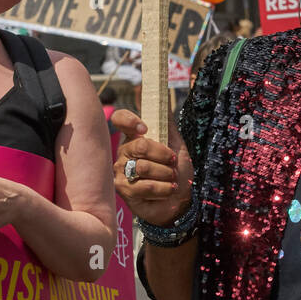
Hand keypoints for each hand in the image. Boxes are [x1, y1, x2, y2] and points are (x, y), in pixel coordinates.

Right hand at [113, 108, 193, 225]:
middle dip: (163, 155)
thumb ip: (168, 124)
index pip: (120, 119)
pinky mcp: (123, 190)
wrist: (180, 200)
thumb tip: (164, 98)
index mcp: (134, 138)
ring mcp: (120, 171)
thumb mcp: (176, 145)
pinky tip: (167, 191)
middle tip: (173, 162)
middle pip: (139, 145)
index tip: (144, 129)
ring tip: (171, 179)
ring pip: (143, 167)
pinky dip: (164, 189)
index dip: (130, 120)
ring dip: (166, 174)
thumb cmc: (177, 172)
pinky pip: (144, 186)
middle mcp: (123, 153)